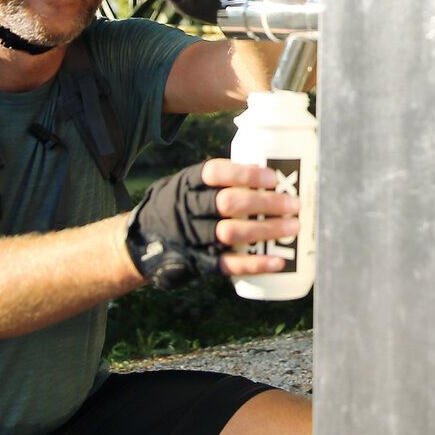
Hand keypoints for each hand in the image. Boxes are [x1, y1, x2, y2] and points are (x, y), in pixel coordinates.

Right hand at [126, 159, 300, 288]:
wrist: (140, 242)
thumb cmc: (179, 206)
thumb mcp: (187, 184)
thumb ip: (219, 179)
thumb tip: (269, 169)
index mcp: (189, 183)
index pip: (216, 172)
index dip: (245, 174)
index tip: (272, 178)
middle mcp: (189, 208)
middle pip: (229, 203)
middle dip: (265, 204)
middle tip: (294, 204)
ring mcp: (193, 237)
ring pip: (231, 233)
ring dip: (265, 231)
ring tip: (293, 228)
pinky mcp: (199, 262)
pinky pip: (228, 264)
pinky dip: (255, 264)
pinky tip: (278, 262)